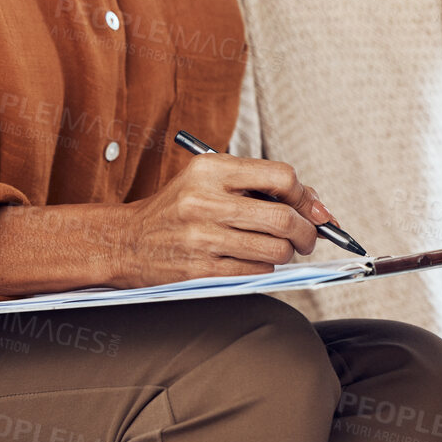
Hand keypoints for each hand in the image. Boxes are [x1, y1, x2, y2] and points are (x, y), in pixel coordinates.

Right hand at [114, 154, 331, 285]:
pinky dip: (263, 268)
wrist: (126, 241)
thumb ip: (258, 184)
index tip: (313, 209)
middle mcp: (206, 200)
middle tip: (308, 238)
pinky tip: (250, 259)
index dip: (305, 196)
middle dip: (307, 232)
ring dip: (285, 253)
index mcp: (211, 169)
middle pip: (284, 218)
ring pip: (275, 249)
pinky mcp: (201, 269)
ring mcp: (203, 237)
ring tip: (275, 248)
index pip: (281, 177)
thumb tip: (316, 205)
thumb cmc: (176, 209)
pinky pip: (256, 271)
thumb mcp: (209, 180)